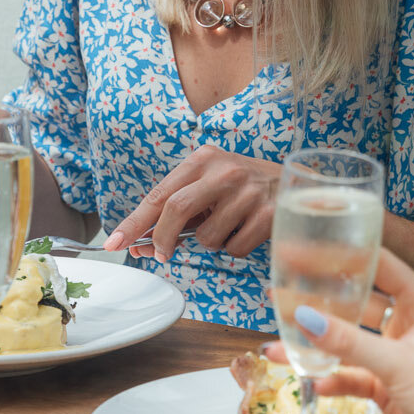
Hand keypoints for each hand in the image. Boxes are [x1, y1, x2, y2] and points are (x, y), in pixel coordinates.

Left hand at [104, 144, 276, 259]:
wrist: (299, 185)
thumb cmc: (245, 189)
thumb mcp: (212, 185)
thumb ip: (180, 210)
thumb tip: (143, 244)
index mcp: (204, 159)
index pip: (160, 194)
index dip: (134, 221)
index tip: (114, 242)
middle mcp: (225, 170)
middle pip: (176, 209)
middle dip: (162, 238)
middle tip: (160, 254)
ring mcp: (248, 192)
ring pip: (208, 237)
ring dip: (212, 242)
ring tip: (230, 226)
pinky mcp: (267, 214)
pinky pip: (234, 248)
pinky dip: (235, 248)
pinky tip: (249, 230)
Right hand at [264, 251, 413, 413]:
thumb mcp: (398, 365)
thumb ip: (350, 342)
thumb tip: (305, 317)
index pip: (381, 267)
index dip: (344, 255)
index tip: (305, 250)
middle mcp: (411, 325)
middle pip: (359, 303)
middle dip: (322, 299)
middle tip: (282, 291)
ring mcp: (397, 356)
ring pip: (350, 341)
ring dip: (318, 343)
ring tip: (280, 341)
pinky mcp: (387, 386)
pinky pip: (352, 375)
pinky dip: (332, 378)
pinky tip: (312, 382)